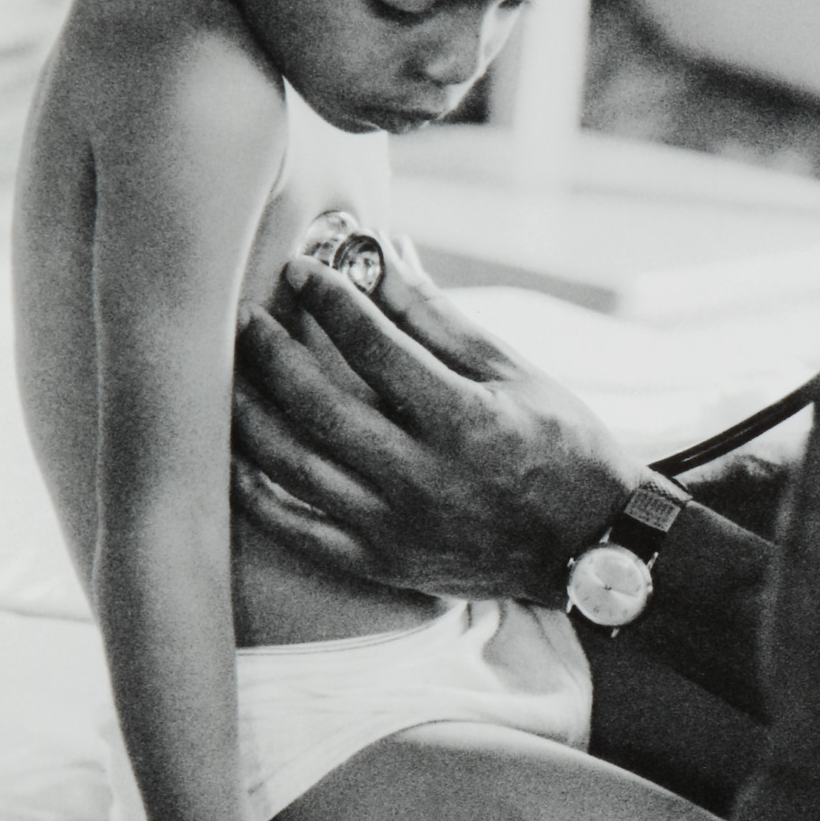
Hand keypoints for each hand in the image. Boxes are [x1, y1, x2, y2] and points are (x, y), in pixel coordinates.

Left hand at [230, 246, 640, 602]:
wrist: (590, 545)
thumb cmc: (560, 446)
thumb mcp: (512, 372)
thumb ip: (437, 318)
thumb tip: (381, 256)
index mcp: (464, 421)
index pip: (374, 347)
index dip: (329, 300)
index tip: (299, 271)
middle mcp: (424, 478)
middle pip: (319, 408)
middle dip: (270, 355)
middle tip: (243, 320)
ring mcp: (397, 527)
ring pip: (295, 469)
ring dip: (248, 418)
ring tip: (229, 378)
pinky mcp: (383, 563)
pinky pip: (298, 533)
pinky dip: (256, 495)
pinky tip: (233, 459)